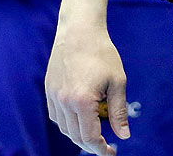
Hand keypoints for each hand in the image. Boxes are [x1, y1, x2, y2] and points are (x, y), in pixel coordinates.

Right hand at [46, 23, 129, 155]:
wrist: (79, 30)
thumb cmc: (102, 53)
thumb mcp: (117, 82)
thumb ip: (119, 111)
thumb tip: (124, 136)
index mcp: (82, 101)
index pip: (90, 137)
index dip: (101, 150)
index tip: (112, 153)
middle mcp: (64, 102)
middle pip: (76, 136)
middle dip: (91, 146)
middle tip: (106, 148)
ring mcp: (53, 96)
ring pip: (64, 128)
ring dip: (78, 136)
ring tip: (93, 135)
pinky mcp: (49, 89)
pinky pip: (55, 116)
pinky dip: (66, 124)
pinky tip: (78, 120)